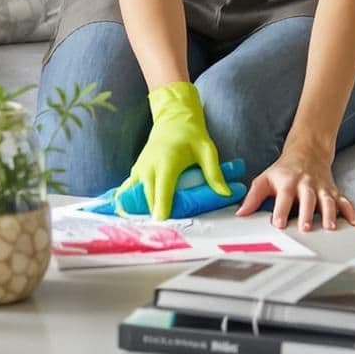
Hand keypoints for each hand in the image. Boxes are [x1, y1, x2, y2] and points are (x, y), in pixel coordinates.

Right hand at [125, 82, 229, 219]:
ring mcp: (139, 170)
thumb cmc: (191, 135)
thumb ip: (214, 173)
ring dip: (141, 212)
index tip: (161, 222)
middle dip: (154, 215)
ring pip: (136, 197)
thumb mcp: (207, 150)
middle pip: (148, 198)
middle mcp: (149, 167)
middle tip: (163, 233)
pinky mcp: (135, 173)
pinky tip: (131, 217)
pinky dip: (130, 204)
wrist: (172, 120)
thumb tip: (225, 193)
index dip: (161, 206)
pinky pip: (129, 192)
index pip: (162, 189)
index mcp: (166, 162)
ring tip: (147, 230)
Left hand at [237, 137, 354, 231]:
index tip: (278, 223)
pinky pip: (344, 201)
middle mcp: (306, 184)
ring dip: (330, 214)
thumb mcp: (265, 179)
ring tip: (330, 227)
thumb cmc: (284, 171)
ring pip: (327, 200)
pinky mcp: (334, 191)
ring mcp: (322, 188)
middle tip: (305, 228)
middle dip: (307, 213)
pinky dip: (351, 212)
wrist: (307, 151)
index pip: (283, 198)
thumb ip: (252, 198)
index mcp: (287, 182)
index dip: (280, 210)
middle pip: (307, 199)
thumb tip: (240, 214)